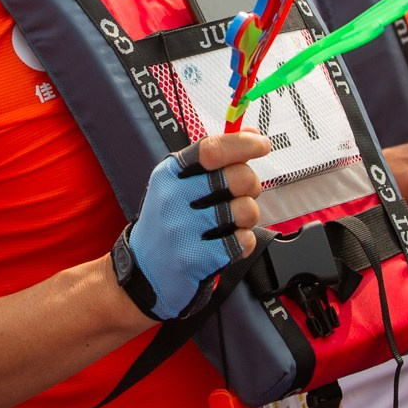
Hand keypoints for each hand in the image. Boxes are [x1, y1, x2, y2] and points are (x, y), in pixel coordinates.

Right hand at [111, 132, 267, 320]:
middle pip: (237, 177)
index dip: (243, 144)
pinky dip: (243, 242)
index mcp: (170, 174)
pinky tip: (227, 244)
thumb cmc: (170, 224)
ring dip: (247, 216)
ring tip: (232, 223)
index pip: (211, 149)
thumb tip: (250, 134)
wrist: (146, 274)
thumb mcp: (180, 186)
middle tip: (243, 194)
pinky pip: (243, 241)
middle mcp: (173, 198)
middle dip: (252, 184)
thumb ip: (215, 160)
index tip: (261, 144)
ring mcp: (183, 230)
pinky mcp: (195, 259)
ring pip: (246, 209)